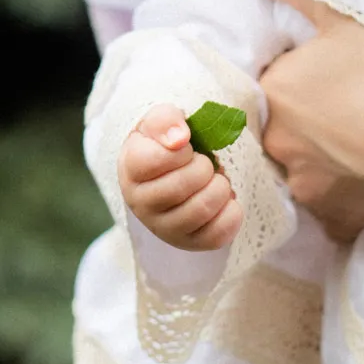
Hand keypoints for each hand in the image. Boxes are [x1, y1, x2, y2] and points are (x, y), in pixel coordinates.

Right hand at [120, 105, 242, 250]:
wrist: (173, 173)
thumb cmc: (166, 144)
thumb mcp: (162, 122)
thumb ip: (165, 119)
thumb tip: (179, 138)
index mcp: (131, 169)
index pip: (158, 158)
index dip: (182, 149)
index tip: (185, 148)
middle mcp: (141, 203)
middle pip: (183, 185)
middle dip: (205, 167)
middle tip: (205, 163)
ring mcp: (164, 228)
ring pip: (202, 209)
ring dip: (220, 187)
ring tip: (215, 180)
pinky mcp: (189, 244)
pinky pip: (218, 234)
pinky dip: (231, 211)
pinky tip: (224, 200)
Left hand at [243, 0, 363, 236]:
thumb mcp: (346, 16)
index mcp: (275, 94)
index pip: (266, 86)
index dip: (296, 79)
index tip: (326, 76)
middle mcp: (280, 147)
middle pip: (280, 129)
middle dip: (305, 119)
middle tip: (351, 103)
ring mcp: (310, 189)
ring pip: (306, 169)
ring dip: (325, 156)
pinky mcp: (341, 220)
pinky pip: (334, 207)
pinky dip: (350, 190)